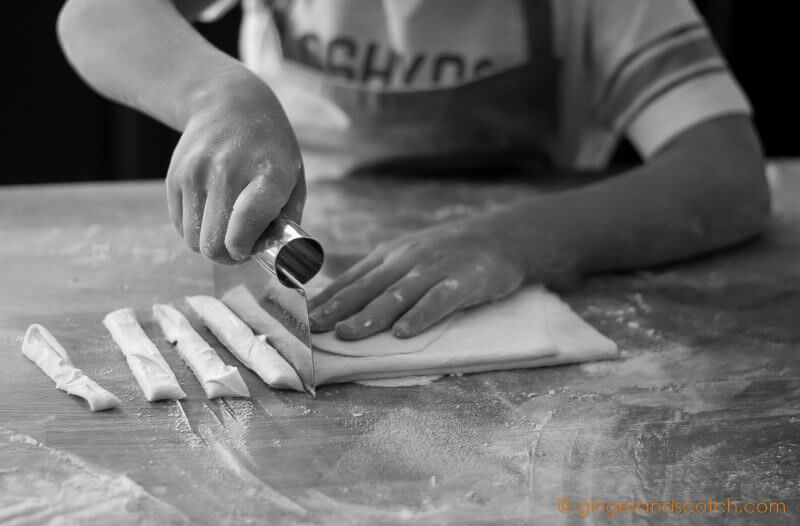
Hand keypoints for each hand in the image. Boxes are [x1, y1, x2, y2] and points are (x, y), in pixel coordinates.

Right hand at [166, 74, 304, 262]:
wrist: (228, 101)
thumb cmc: (270, 146)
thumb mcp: (294, 176)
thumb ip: (287, 219)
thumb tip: (272, 255)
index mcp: (266, 175)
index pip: (241, 231)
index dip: (243, 250)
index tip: (249, 247)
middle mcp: (226, 173)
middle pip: (212, 245)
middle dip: (227, 254)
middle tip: (239, 244)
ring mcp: (195, 174)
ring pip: (193, 241)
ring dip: (209, 242)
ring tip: (226, 225)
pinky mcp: (174, 176)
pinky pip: (180, 226)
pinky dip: (195, 228)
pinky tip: (211, 210)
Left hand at [308, 215, 527, 339]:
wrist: (501, 235)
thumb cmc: (446, 250)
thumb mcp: (405, 253)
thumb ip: (372, 272)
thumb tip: (331, 283)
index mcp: (388, 256)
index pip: (350, 280)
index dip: (325, 300)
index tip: (298, 319)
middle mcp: (407, 260)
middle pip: (368, 287)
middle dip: (337, 309)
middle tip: (312, 329)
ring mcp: (435, 269)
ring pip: (399, 294)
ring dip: (372, 315)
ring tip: (348, 334)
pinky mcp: (465, 281)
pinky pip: (440, 300)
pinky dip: (421, 315)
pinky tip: (404, 332)